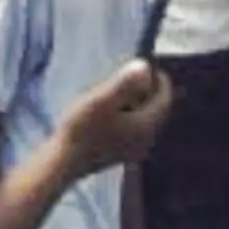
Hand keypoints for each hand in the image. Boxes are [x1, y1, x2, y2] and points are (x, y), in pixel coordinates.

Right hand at [60, 58, 174, 173]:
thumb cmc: (81, 129)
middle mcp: (148, 138)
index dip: (160, 80)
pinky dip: (131, 117)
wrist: (64, 163)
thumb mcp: (100, 100)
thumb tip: (144, 65)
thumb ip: (123, 83)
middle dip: (151, 92)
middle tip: (135, 76)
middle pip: (158, 111)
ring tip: (123, 91)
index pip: (165, 99)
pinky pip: (136, 131)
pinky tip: (114, 114)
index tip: (149, 65)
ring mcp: (136, 149)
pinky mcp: (122, 154)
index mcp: (146, 124)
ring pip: (146, 121)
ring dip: (140, 105)